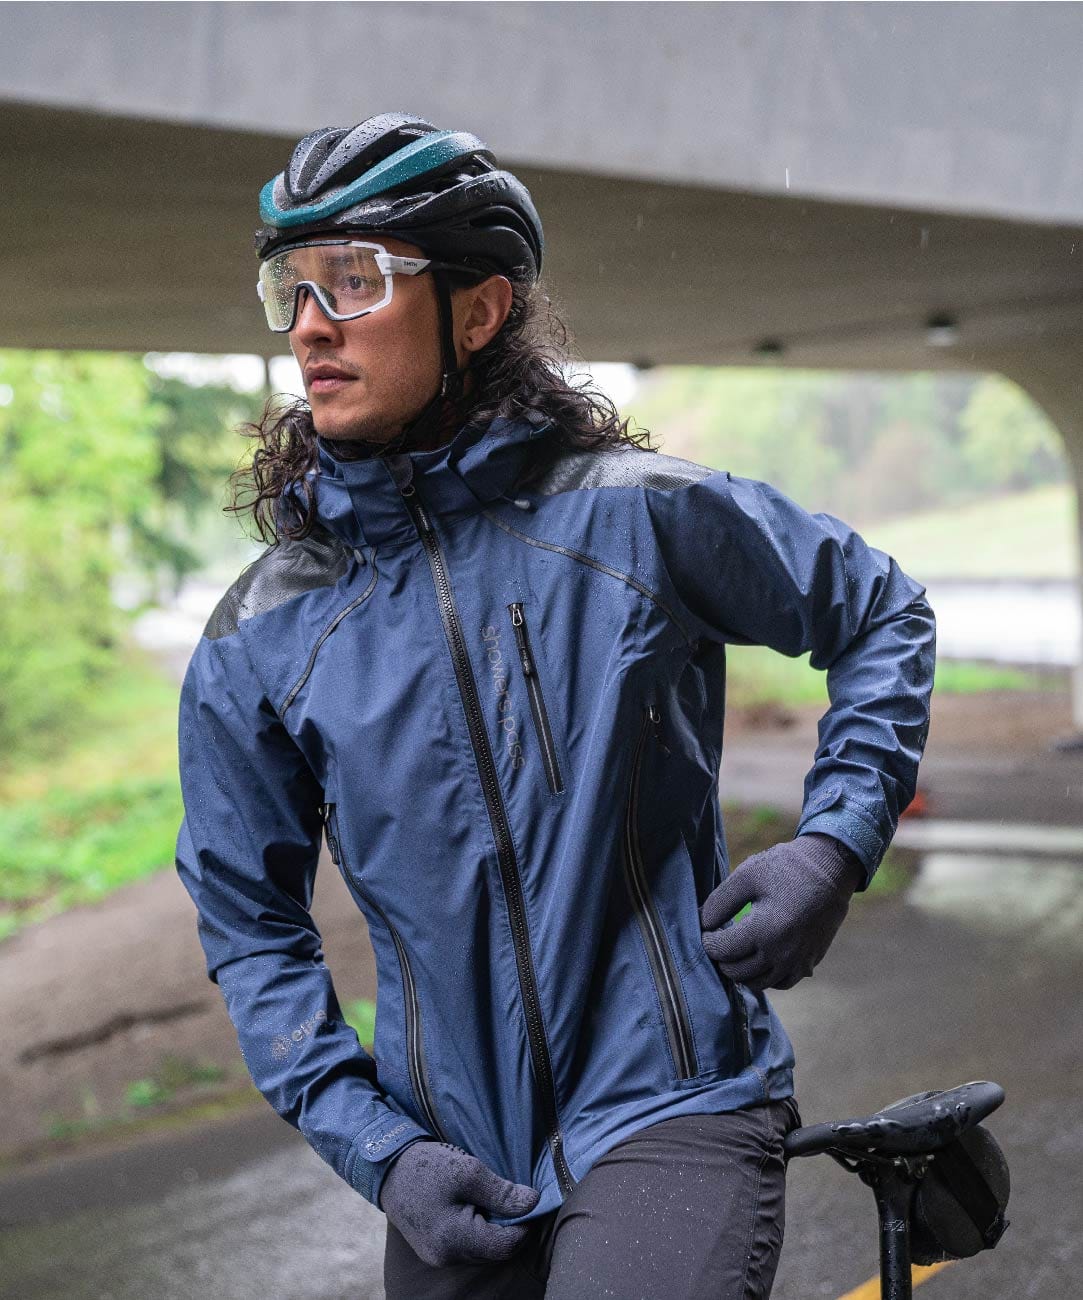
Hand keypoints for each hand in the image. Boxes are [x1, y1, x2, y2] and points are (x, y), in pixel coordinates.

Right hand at [378, 1138, 540, 1267]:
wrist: (388, 1169)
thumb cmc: (426, 1167)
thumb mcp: (468, 1171)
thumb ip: (502, 1192)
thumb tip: (533, 1203)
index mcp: (455, 1239)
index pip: (507, 1244)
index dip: (525, 1223)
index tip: (529, 1200)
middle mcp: (447, 1256)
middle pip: (495, 1250)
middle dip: (510, 1226)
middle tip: (512, 1196)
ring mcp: (438, 1256)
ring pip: (482, 1249)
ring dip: (493, 1227)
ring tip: (491, 1199)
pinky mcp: (433, 1250)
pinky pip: (467, 1246)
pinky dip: (477, 1229)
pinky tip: (475, 1206)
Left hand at [699, 833, 864, 990]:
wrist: (831, 871)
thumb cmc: (787, 868)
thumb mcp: (748, 874)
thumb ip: (719, 901)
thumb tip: (703, 923)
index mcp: (764, 931)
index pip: (722, 950)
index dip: (708, 940)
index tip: (706, 929)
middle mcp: (781, 954)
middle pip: (736, 972)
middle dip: (721, 958)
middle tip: (719, 940)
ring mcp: (797, 963)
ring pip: (757, 983)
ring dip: (741, 971)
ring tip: (735, 951)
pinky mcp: (809, 963)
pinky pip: (780, 983)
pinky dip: (765, 976)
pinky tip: (758, 958)